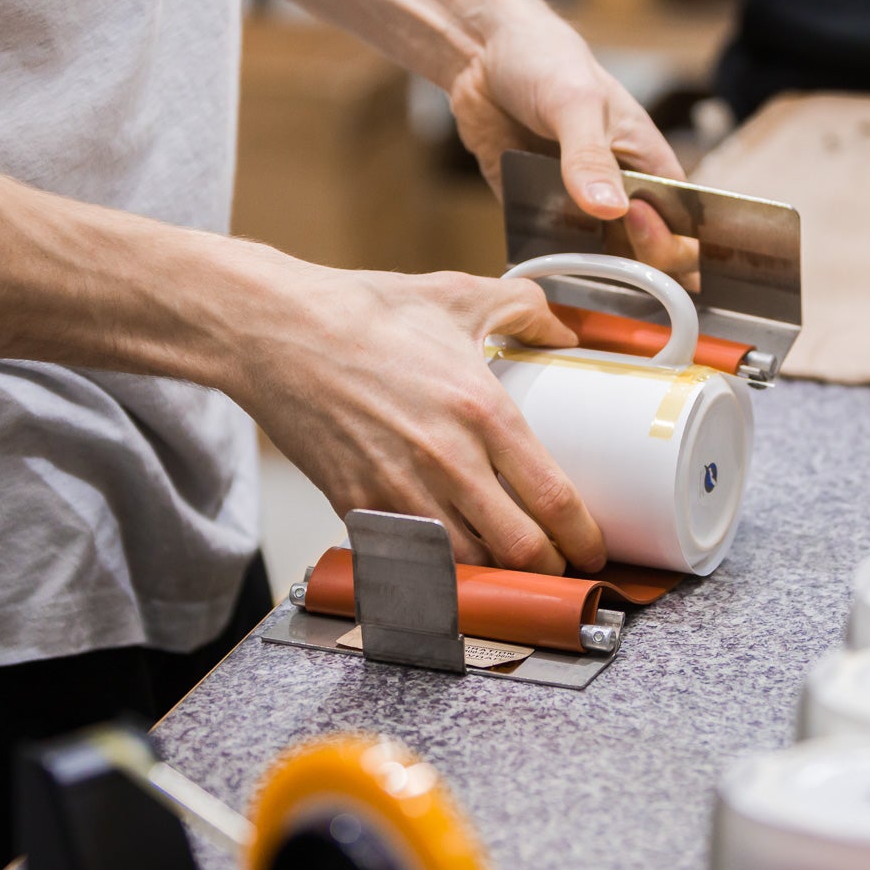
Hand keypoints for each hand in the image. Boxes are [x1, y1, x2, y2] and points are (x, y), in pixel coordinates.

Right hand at [233, 254, 606, 573]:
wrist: (276, 330)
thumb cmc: (363, 312)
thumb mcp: (459, 295)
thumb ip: (525, 309)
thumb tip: (564, 333)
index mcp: (482, 411)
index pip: (554, 499)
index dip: (585, 538)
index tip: (594, 547)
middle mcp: (446, 460)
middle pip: (519, 551)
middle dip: (548, 569)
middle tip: (558, 565)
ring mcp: (398, 490)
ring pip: (467, 567)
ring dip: (494, 575)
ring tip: (507, 566)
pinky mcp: (356, 506)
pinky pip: (408, 559)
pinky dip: (434, 569)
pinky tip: (448, 559)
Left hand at [448, 14, 699, 278]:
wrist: (483, 55)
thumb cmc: (548, 61)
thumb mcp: (575, 103)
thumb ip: (590, 156)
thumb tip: (610, 209)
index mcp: (650, 166)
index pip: (681, 225)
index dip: (669, 241)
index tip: (633, 225)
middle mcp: (621, 193)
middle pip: (644, 255)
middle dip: (630, 268)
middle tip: (601, 258)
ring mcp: (579, 207)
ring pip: (596, 262)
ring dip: (585, 274)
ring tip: (570, 274)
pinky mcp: (538, 212)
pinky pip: (548, 251)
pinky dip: (545, 263)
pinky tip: (538, 268)